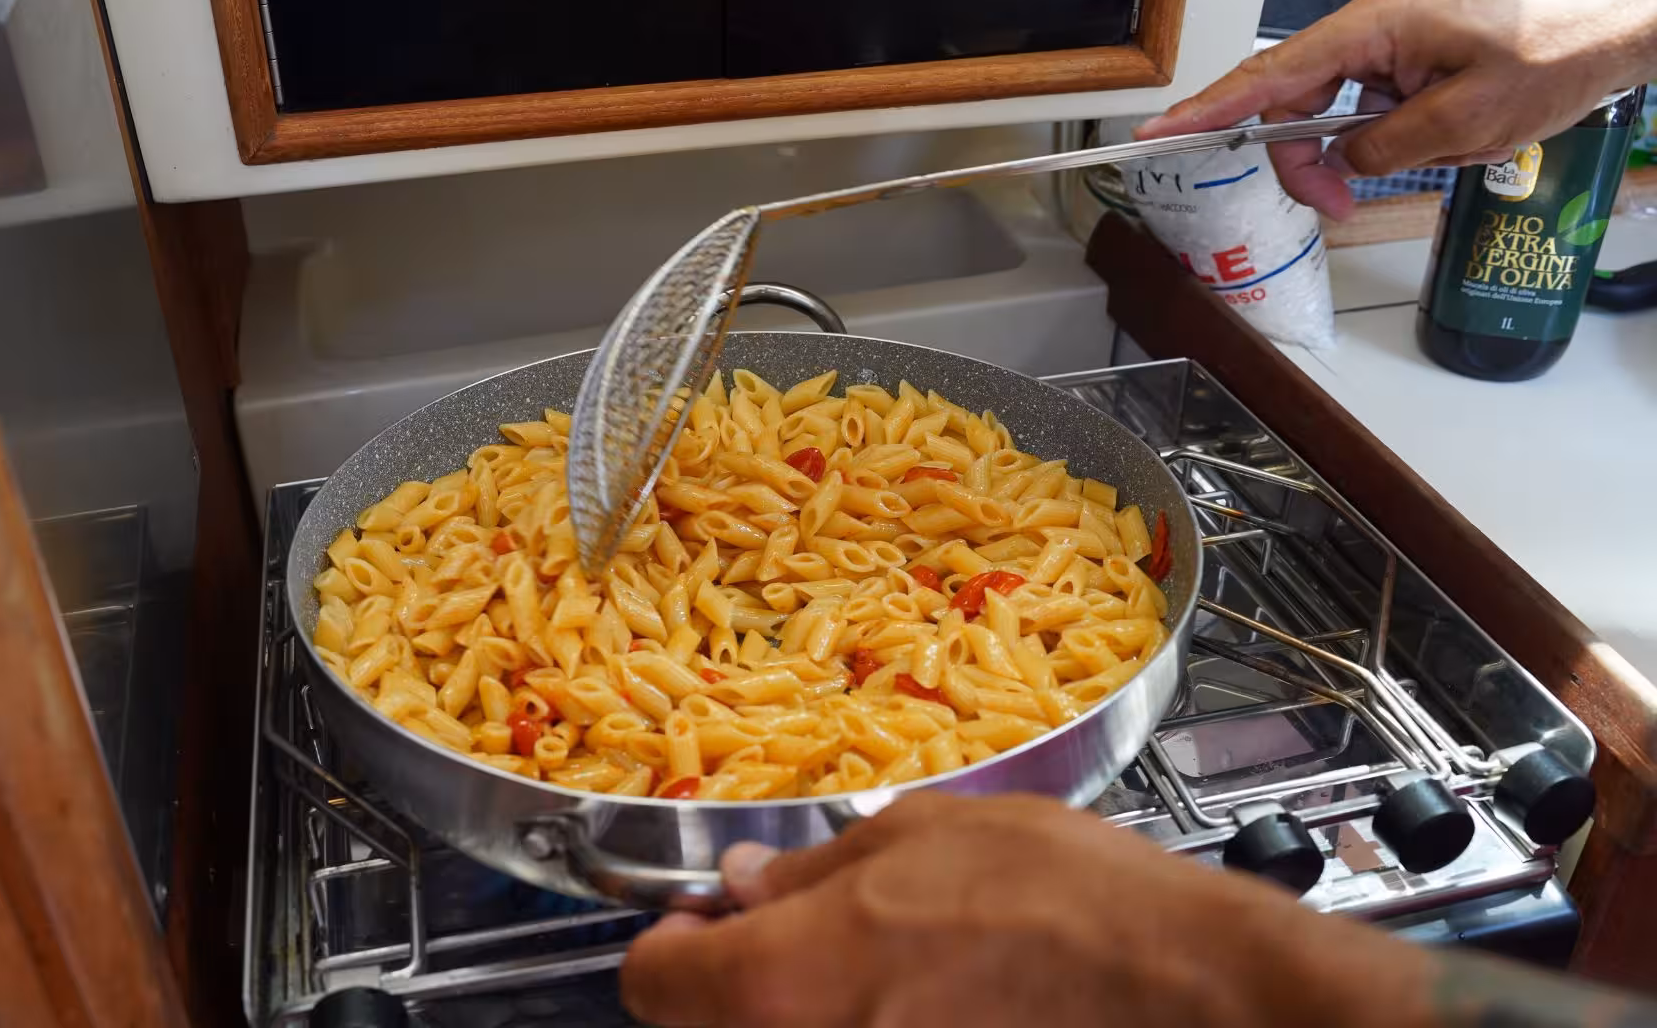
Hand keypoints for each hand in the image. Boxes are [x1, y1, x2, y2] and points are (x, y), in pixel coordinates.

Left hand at [619, 793, 1429, 1027]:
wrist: (1190, 994)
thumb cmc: (1065, 905)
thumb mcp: (922, 836)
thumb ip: (810, 869)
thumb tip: (746, 881)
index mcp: (778, 985)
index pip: (654, 980)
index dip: (673, 939)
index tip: (705, 918)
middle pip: (713, 1025)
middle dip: (741, 977)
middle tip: (801, 931)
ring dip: (813, 1004)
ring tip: (892, 963)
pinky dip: (875, 1024)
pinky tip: (930, 1001)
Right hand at [1137, 0, 1656, 218]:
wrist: (1618, 23)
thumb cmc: (1554, 49)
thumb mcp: (1466, 120)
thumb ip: (1388, 146)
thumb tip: (1346, 164)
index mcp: (1369, 32)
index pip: (1267, 77)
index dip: (1208, 111)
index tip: (1158, 135)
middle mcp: (1370, 34)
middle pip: (1291, 103)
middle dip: (1297, 160)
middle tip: (1332, 207)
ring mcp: (1390, 48)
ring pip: (1328, 112)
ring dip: (1339, 157)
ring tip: (1370, 189)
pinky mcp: (1412, 63)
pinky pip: (1366, 109)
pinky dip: (1374, 143)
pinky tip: (1407, 158)